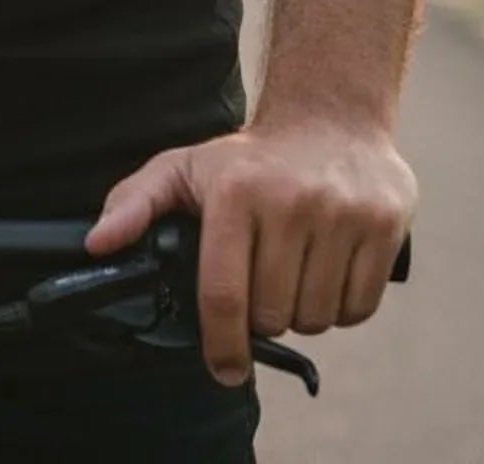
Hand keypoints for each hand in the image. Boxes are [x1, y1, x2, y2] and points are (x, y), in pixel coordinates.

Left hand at [85, 116, 414, 386]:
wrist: (330, 116)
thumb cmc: (250, 157)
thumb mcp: (184, 168)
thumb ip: (134, 203)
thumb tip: (98, 244)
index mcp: (235, 191)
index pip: (224, 293)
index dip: (220, 344)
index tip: (222, 368)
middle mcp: (290, 201)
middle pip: (273, 315)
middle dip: (262, 318)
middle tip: (260, 288)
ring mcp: (342, 214)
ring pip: (318, 317)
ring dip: (302, 314)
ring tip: (293, 275)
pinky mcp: (384, 226)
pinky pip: (360, 308)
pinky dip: (342, 309)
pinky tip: (326, 274)